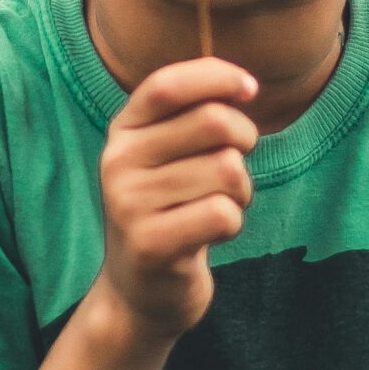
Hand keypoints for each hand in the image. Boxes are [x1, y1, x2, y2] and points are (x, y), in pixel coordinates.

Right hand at [97, 56, 258, 342]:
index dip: (217, 76)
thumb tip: (245, 85)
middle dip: (244, 140)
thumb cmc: (170, 210)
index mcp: (122, 131)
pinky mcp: (151, 244)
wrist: (138, 293)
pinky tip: (211, 235)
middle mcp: (117, 162)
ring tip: (218, 206)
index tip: (251, 88)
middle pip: (213, 122)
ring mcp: (129, 204)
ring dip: (241, 191)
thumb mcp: (168, 156)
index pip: (168, 84)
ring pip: (227, 170)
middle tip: (236, 167)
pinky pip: (224, 214)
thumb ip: (195, 115)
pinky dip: (233, 223)